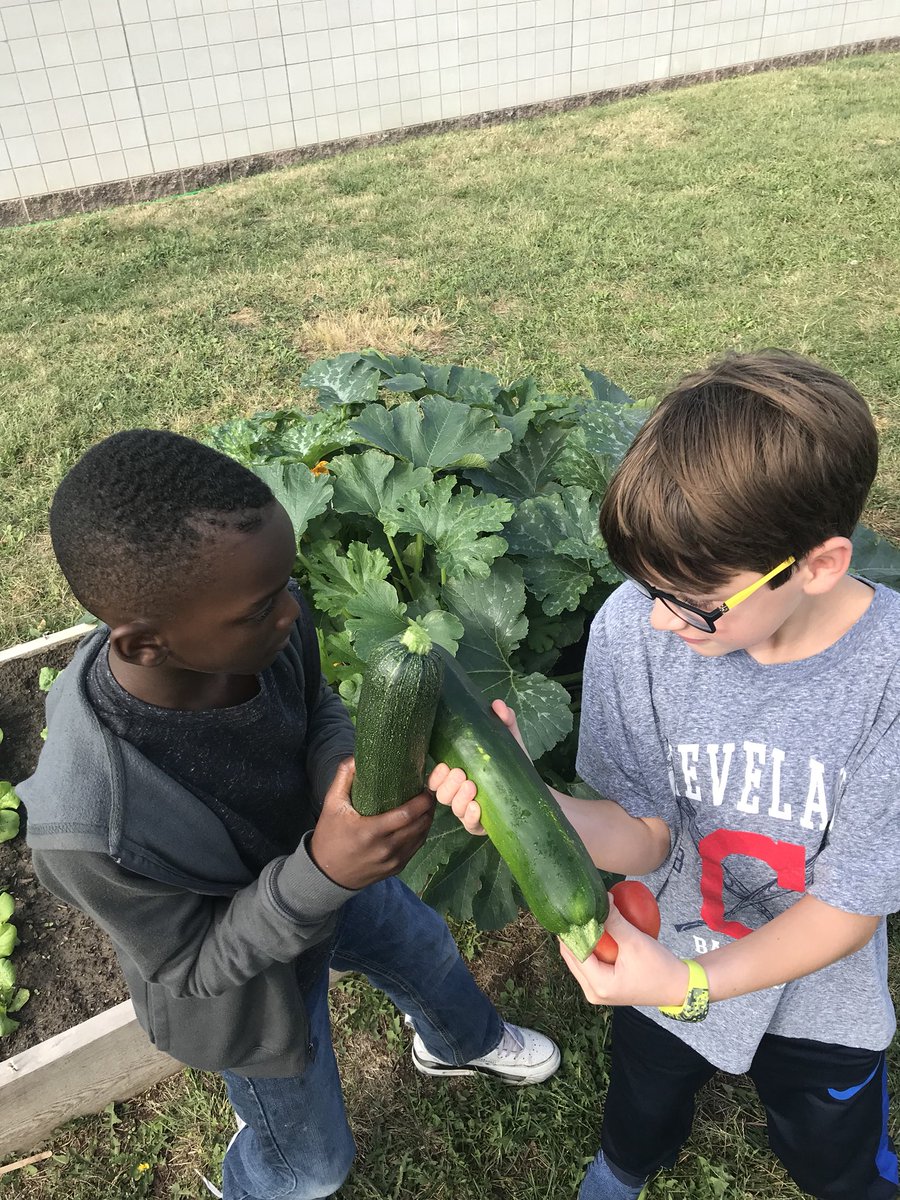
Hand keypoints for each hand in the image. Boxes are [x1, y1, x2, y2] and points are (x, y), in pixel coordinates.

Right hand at [309, 759, 435, 889]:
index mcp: (370, 832)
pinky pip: (415, 849)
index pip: (406, 815)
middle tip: (429, 792)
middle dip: (429, 808)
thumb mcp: (331, 805)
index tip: (426, 787)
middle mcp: (385, 849)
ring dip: (428, 820)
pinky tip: (421, 822)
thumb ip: (343, 778)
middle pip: (419, 825)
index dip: (421, 801)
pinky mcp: (395, 869)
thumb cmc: (329, 836)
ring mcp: (392, 861)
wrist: (326, 874)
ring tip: (428, 805)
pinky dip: (421, 834)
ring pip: (421, 837)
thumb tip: (357, 757)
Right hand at [428, 699, 525, 835]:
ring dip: (459, 799)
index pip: (436, 779)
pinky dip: (471, 817)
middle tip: (462, 775)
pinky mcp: (483, 826)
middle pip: (441, 795)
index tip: (445, 765)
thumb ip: (504, 722)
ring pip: (454, 810)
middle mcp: (460, 795)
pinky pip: (470, 826)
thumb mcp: (509, 741)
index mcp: (459, 775)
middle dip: (447, 785)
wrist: (534, 792)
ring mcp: (470, 812)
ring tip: (472, 787)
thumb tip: (497, 705)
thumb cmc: (513, 766)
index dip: (436, 775)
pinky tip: (477, 807)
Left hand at [558, 896, 689, 1008]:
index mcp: (598, 985)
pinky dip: (591, 948)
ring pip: (580, 960)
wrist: (678, 986)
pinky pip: (590, 964)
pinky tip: (595, 930)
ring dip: (582, 940)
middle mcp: (593, 992)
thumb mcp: (635, 942)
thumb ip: (615, 921)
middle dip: (574, 934)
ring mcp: (598, 991)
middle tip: (576, 910)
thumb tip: (601, 898)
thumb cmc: (659, 967)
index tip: (571, 909)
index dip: (570, 930)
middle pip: (572, 957)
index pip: (573, 953)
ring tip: (584, 918)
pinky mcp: (605, 986)